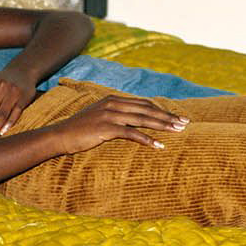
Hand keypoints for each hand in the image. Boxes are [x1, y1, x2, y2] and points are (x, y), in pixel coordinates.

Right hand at [51, 96, 187, 154]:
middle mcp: (114, 104)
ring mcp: (110, 115)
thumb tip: (134, 121)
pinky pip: (131, 134)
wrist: (60, 135)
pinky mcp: (106, 128)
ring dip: (162, 126)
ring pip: (143, 119)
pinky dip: (146, 140)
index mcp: (114, 99)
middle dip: (168, 117)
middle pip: (147, 110)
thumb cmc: (81, 129)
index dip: (162, 110)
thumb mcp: (100, 117)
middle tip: (185, 123)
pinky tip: (158, 146)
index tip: (177, 117)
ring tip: (178, 131)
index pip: (144, 103)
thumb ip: (117, 116)